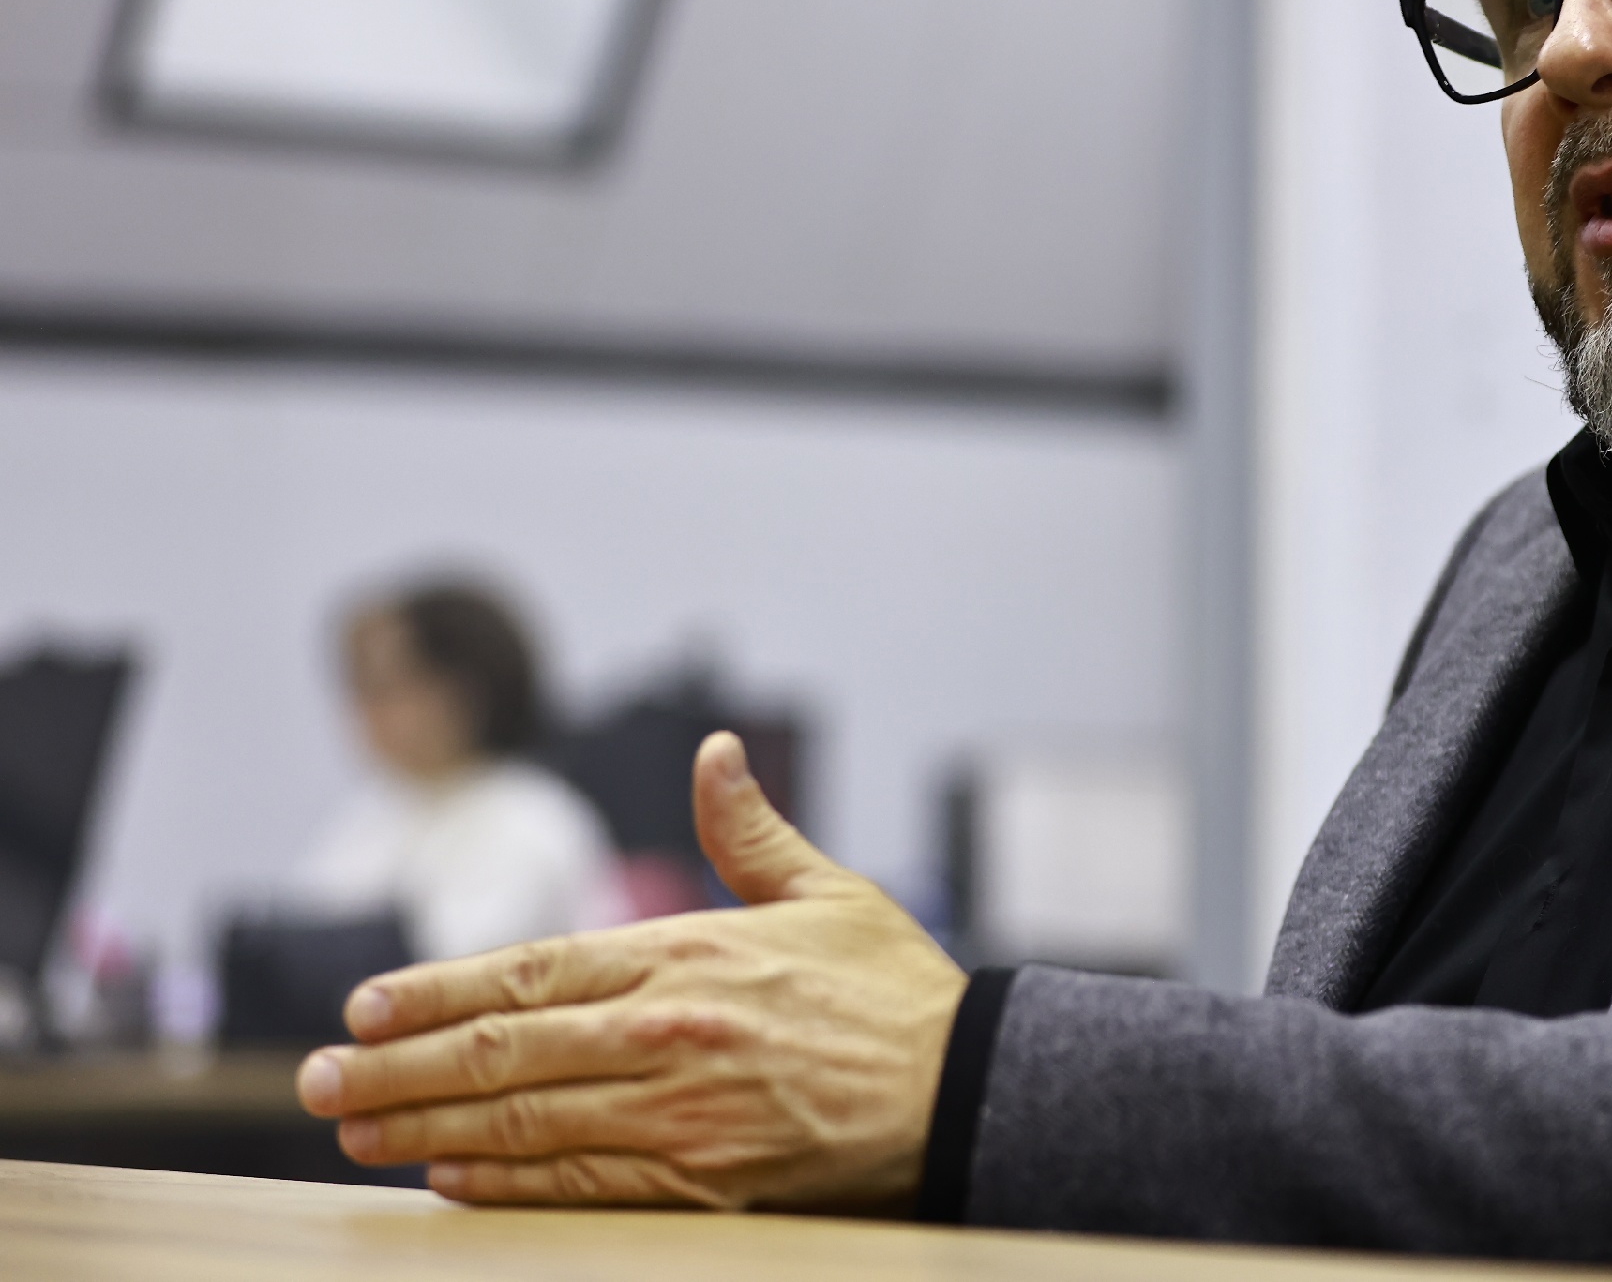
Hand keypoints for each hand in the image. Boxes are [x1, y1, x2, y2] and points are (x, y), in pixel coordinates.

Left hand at [294, 732, 966, 1210]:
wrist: (967, 1088)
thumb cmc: (896, 992)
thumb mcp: (829, 891)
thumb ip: (750, 830)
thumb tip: (713, 754)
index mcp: (689, 955)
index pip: (532, 969)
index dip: (437, 989)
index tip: (366, 1005)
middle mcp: (668, 1033)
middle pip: (504, 1051)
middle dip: (397, 1067)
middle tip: (318, 1079)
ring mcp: (681, 1113)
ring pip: (524, 1122)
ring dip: (427, 1129)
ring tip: (357, 1129)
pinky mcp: (702, 1181)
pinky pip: (581, 1183)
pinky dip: (508, 1183)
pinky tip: (452, 1180)